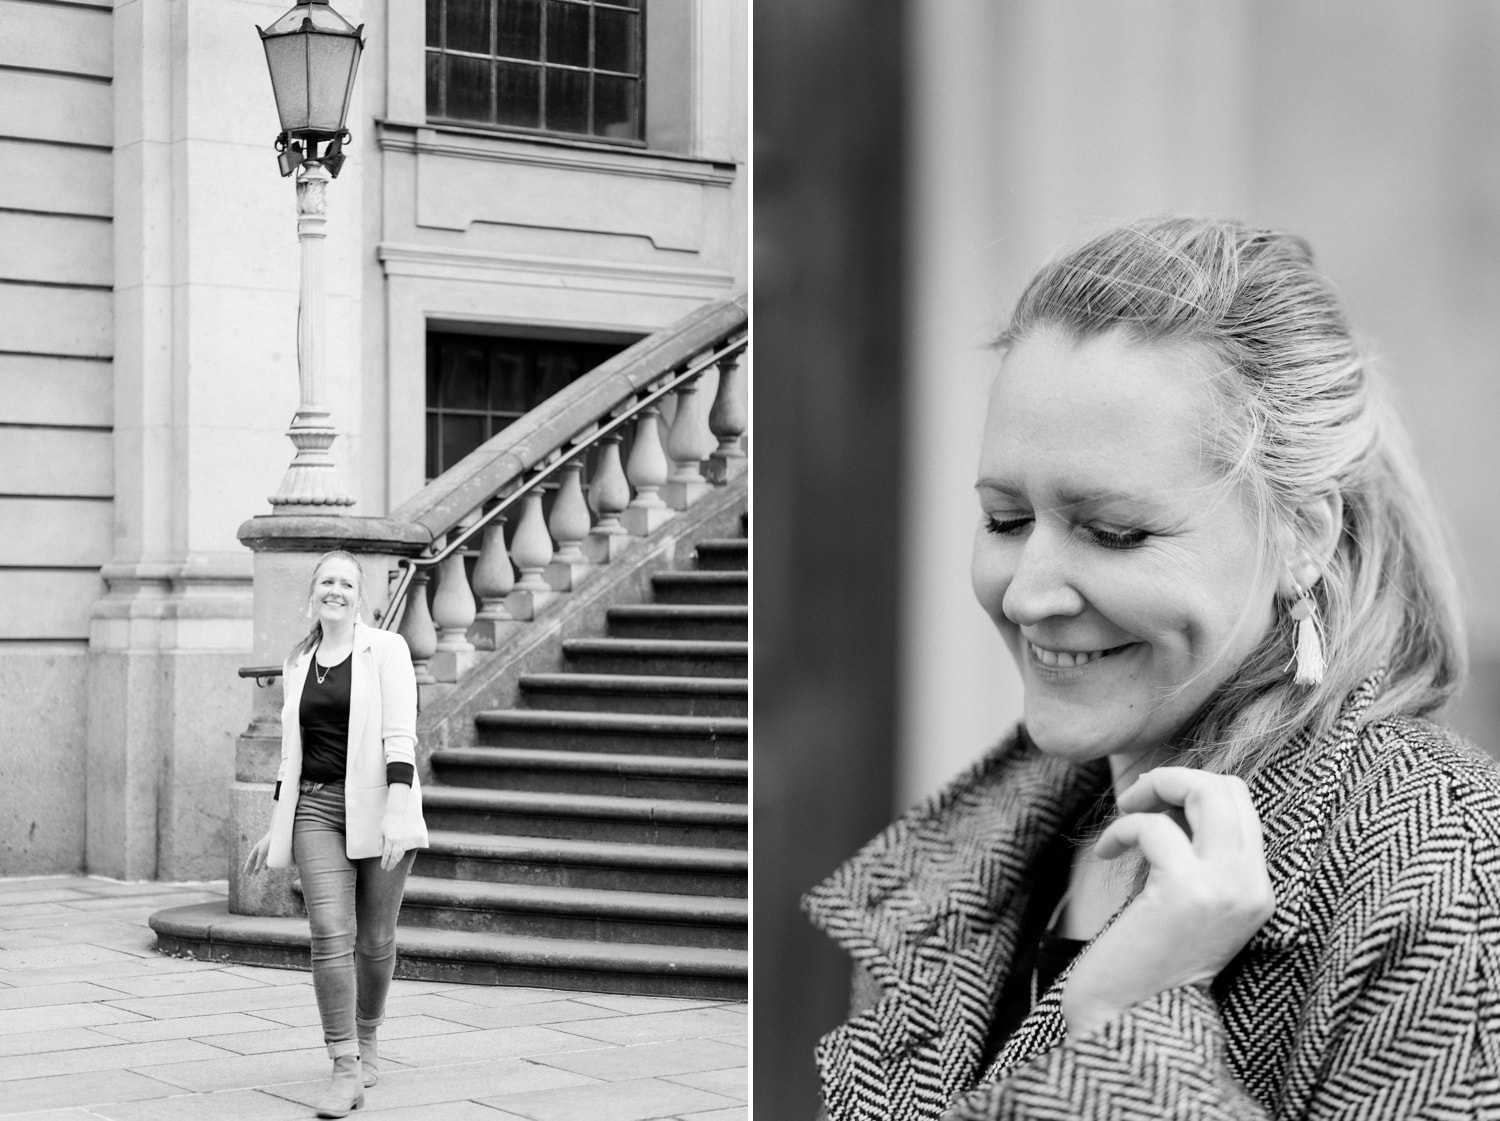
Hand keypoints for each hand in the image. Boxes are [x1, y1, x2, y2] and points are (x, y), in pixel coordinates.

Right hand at [243, 831, 271, 875]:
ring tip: (255, 874)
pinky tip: (265, 869)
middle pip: (254, 861)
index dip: (247, 866)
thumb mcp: (262, 852)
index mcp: (256, 850)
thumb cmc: (268, 843)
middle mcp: (259, 850)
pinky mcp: (271, 852)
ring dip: (257, 868)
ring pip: (259, 861)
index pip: (250, 860)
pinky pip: (266, 860)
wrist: (277, 834)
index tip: (245, 872)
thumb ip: (259, 861)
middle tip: (248, 875)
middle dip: (251, 868)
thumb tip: (256, 869)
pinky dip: (265, 865)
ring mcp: (265, 851)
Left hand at [379, 807, 407, 871]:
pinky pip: (404, 849)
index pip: (386, 854)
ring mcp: (403, 840)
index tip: (383, 867)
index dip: (384, 862)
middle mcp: (397, 841)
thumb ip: (380, 842)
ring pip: (400, 854)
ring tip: (393, 866)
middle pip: (393, 856)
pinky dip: (401, 855)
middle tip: (388, 869)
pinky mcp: (408, 838)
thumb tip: (380, 853)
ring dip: (396, 861)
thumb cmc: (388, 821)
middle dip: (390, 864)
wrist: (400, 812)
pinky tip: (398, 858)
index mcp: (389, 839)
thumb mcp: (381, 831)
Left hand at [1060, 767, 1274, 1037]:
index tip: (1155, 806)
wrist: (1126, 1021)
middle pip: (1230, 788)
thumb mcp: (1187, 901)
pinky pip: (1155, 827)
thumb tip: (1172, 795)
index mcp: (1258, 890)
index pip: (1243, 804)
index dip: (1193, 789)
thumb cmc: (1146, 958)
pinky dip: (1122, 829)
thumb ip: (1195, 854)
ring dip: (1150, 792)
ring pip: (1207, 793)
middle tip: (1136, 800)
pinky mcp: (1186, 893)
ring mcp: (1225, 890)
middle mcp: (1253, 888)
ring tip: (1123, 817)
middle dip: (1175, 779)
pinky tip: (1106, 852)